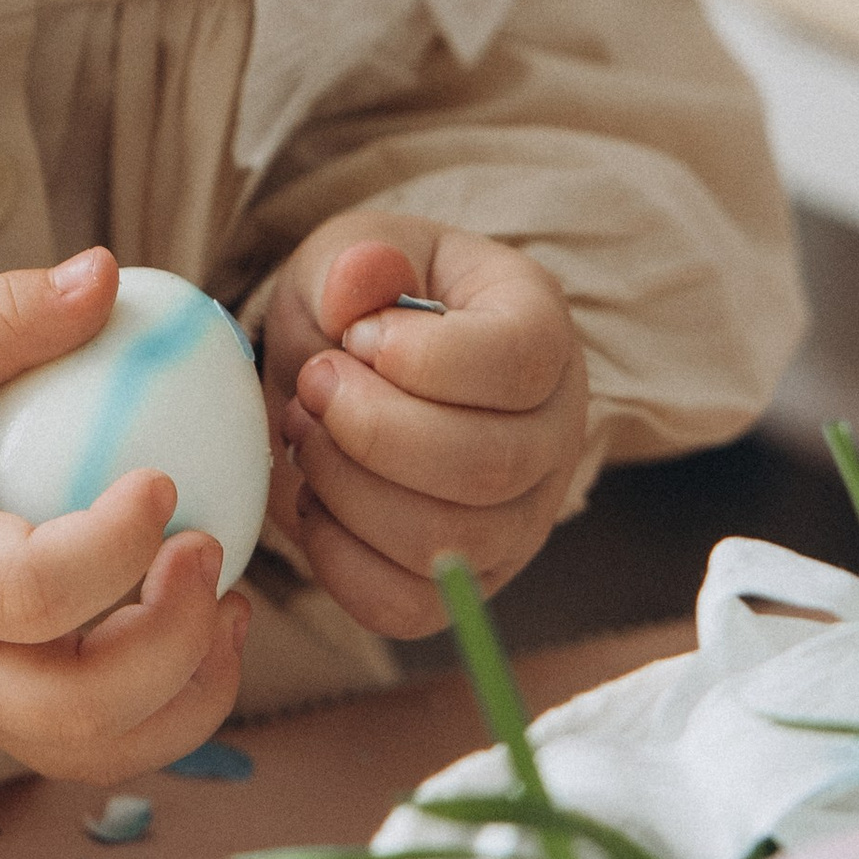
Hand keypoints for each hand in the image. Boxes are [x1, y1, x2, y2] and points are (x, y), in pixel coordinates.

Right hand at [0, 249, 248, 777]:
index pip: (20, 591)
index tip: (161, 475)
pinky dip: (161, 701)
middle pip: (71, 711)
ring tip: (227, 598)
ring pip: (89, 752)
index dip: (112, 548)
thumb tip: (108, 277)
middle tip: (212, 546)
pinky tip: (191, 618)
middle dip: (173, 644)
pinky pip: (81, 741)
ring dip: (185, 693)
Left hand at [259, 215, 588, 640]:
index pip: (517, 361)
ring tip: (306, 436)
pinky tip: (312, 500)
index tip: (356, 337)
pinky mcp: (468, 580)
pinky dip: (339, 559)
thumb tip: (361, 277)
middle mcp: (553, 432)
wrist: (350, 369)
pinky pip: (409, 606)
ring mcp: (521, 518)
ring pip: (448, 543)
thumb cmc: (364, 304)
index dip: (424, 358)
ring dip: (347, 490)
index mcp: (541, 329)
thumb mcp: (353, 252)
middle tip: (312, 386)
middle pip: (485, 467)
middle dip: (372, 430)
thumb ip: (353, 262)